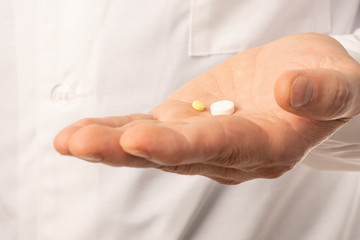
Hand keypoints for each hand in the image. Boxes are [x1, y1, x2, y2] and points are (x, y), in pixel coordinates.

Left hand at [54, 33, 359, 183]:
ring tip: (69, 141)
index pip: (221, 148)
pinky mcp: (188, 121)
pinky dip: (118, 129)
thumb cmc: (327, 82)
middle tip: (79, 144)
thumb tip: (291, 90)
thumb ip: (322, 92)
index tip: (139, 139)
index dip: (180, 146)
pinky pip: (151, 128)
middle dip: (127, 149)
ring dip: (111, 143)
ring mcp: (204, 139)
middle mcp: (230, 153)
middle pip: (175, 154)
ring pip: (155, 144)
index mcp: (269, 146)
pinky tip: (85, 132)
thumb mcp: (340, 82)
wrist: (303, 80)